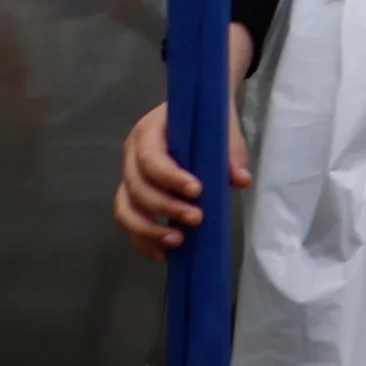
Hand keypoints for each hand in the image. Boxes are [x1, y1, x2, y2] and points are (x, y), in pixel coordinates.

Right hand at [111, 23, 252, 253]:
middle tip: (197, 219)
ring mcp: (128, 177)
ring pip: (125, 209)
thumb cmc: (205, 120)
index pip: (151, 158)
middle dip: (165, 208)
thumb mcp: (221, 129)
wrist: (195, 111)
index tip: (197, 190)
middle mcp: (131, 156)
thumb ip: (230, 152)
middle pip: (136, 187)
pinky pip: (130, 221)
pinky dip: (143, 240)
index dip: (170, 177)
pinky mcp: (132, 197)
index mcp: (148, 133)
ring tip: (177, 242)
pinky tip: (164, 253)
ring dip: (148, 230)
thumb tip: (241, 180)